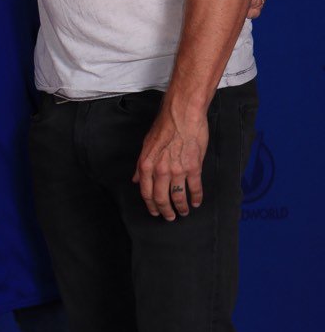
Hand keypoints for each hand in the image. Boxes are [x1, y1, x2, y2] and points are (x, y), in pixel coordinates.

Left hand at [132, 103, 207, 220]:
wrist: (181, 114)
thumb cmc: (164, 126)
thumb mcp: (146, 144)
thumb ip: (142, 165)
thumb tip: (136, 179)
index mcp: (146, 164)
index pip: (146, 192)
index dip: (151, 205)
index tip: (155, 212)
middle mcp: (160, 169)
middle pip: (161, 198)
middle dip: (166, 211)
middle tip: (170, 217)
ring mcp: (177, 170)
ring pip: (178, 197)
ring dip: (181, 208)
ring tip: (183, 212)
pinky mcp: (194, 168)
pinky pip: (195, 189)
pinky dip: (196, 198)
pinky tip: (196, 202)